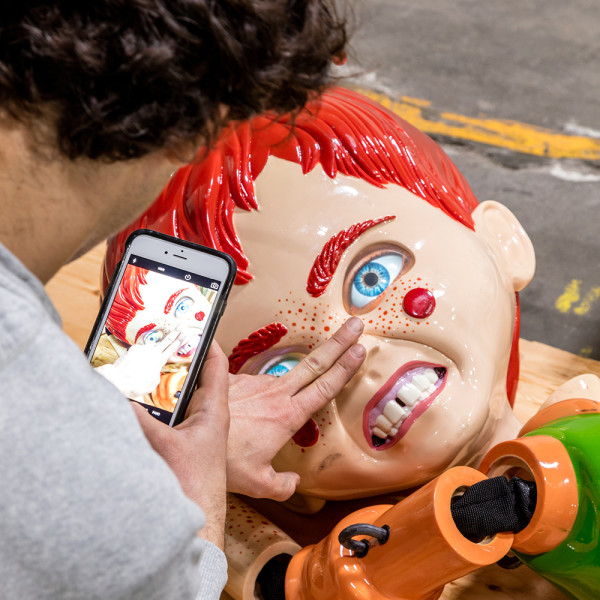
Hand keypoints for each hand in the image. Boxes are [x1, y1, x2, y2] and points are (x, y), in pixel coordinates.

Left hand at [95, 328, 184, 396]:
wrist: (118, 380)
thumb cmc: (135, 384)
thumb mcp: (152, 383)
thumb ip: (156, 374)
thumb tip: (155, 370)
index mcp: (159, 361)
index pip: (172, 348)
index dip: (180, 340)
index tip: (185, 333)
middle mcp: (151, 352)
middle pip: (167, 340)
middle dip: (175, 332)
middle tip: (181, 325)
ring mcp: (142, 349)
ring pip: (149, 349)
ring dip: (148, 354)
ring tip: (143, 365)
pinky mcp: (133, 349)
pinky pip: (138, 353)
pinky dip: (137, 358)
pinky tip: (133, 366)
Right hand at [131, 343, 229, 548]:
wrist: (197, 520)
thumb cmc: (194, 486)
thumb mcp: (164, 446)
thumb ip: (138, 420)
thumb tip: (113, 396)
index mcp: (215, 410)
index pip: (216, 366)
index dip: (207, 342)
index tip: (193, 324)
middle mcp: (207, 416)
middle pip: (192, 378)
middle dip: (175, 361)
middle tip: (155, 344)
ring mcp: (194, 430)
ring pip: (178, 398)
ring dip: (161, 386)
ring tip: (141, 368)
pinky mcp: (182, 443)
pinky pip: (168, 417)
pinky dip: (153, 408)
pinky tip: (133, 405)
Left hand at [226, 317, 365, 500]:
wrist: (190, 442)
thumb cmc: (224, 464)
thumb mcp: (259, 483)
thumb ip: (282, 485)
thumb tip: (292, 483)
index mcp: (288, 416)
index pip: (325, 386)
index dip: (345, 367)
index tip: (360, 349)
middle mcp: (274, 394)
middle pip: (315, 363)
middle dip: (338, 343)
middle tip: (354, 326)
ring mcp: (254, 384)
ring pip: (280, 379)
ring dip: (284, 384)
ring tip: (264, 413)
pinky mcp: (233, 380)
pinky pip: (249, 385)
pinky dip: (250, 397)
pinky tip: (239, 414)